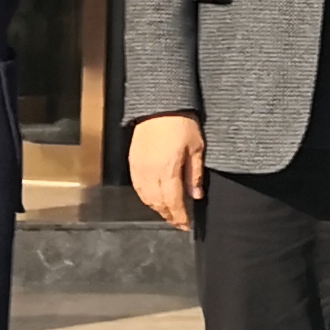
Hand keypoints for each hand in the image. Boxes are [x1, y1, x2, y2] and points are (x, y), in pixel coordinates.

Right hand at [130, 114, 206, 232]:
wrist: (159, 104)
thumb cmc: (180, 122)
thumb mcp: (196, 147)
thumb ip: (194, 174)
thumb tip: (196, 195)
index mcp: (168, 171)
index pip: (174, 203)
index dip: (180, 217)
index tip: (187, 225)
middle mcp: (151, 173)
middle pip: (159, 204)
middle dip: (170, 216)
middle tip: (179, 222)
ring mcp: (139, 168)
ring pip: (146, 198)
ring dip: (157, 209)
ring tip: (169, 213)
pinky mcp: (133, 162)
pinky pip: (138, 187)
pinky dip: (146, 197)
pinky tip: (153, 198)